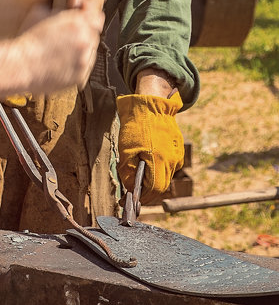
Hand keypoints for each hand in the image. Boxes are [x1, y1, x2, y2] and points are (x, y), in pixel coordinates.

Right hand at [16, 5, 104, 93]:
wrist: (20, 65)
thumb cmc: (27, 37)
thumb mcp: (39, 11)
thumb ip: (57, 6)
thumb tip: (66, 2)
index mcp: (77, 22)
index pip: (98, 17)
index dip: (89, 18)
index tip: (82, 20)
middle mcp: (85, 41)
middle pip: (94, 35)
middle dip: (84, 34)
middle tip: (68, 38)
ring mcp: (84, 60)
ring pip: (90, 52)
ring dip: (81, 50)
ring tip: (62, 52)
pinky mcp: (80, 77)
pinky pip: (85, 68)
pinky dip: (77, 65)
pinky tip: (61, 63)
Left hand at [117, 90, 183, 204]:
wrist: (150, 104)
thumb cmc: (136, 126)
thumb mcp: (125, 149)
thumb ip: (127, 172)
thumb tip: (130, 189)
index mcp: (159, 160)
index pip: (154, 189)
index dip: (142, 197)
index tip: (131, 199)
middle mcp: (172, 160)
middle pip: (162, 186)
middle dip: (147, 192)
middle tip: (133, 193)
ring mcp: (177, 154)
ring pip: (166, 176)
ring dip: (154, 180)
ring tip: (139, 178)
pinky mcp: (179, 149)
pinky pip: (170, 166)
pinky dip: (159, 169)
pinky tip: (148, 163)